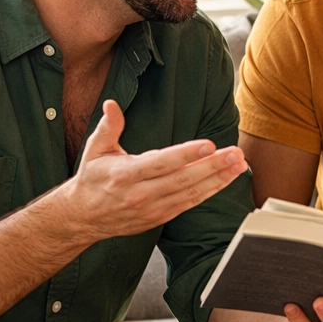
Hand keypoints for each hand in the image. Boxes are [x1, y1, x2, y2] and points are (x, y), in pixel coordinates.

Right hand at [60, 99, 247, 241]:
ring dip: (219, 179)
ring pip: (191, 193)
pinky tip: (226, 179)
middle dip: (213, 166)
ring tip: (238, 165)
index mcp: (126, 174)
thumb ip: (108, 127)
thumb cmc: (93, 180)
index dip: (186, 155)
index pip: (161, 163)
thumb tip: (112, 105)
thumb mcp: (94, 150)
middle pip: (183, 179)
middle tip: (235, 154)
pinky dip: (211, 191)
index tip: (209, 145)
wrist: (83, 217)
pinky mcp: (161, 216)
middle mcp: (141, 193)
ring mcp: (153, 208)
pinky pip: (191, 203)